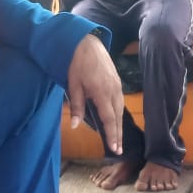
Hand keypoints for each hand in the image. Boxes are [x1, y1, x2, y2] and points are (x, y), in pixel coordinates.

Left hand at [66, 32, 124, 154]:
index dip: (112, 134)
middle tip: (119, 150)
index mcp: (101, 92)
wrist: (85, 42)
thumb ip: (76, 106)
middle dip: (119, 134)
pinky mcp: (117, 80)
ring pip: (120, 109)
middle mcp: (113, 90)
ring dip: (119, 124)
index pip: (109, 119)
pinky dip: (118, 112)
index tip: (114, 148)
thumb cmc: (76, 63)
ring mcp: (117, 84)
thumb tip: (75, 125)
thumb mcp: (73, 85)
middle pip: (118, 116)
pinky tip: (115, 119)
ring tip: (118, 138)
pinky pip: (119, 100)